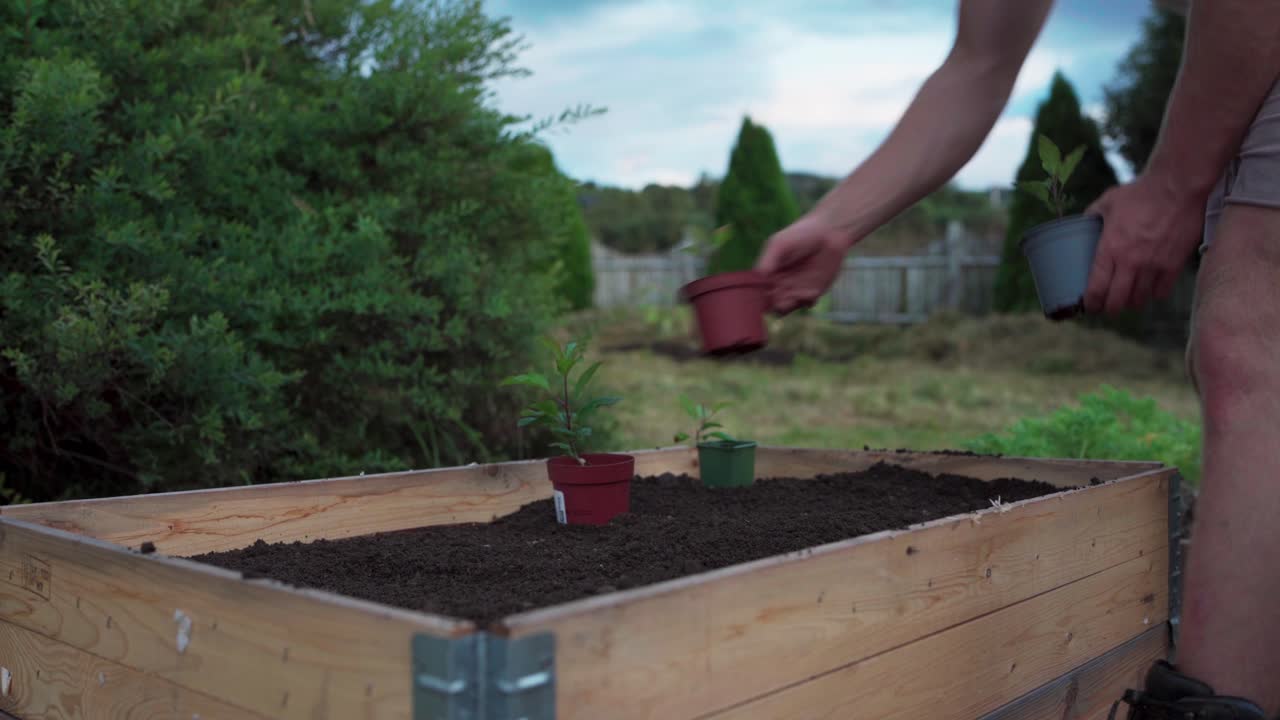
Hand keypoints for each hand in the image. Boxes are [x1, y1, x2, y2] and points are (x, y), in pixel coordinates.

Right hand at [754, 213, 853, 314]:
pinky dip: (806, 302)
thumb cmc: (800, 235)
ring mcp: (794, 289)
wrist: (829, 233)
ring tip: (800, 292)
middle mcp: (779, 284)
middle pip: (769, 304)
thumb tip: (758, 279)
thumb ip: (767, 261)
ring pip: (785, 308)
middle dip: (775, 302)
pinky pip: (804, 304)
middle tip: (786, 292)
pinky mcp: (811, 292)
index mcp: (767, 273)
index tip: (768, 291)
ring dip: (790, 304)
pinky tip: (812, 291)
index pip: (757, 291)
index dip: (759, 296)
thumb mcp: (778, 244)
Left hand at [1083, 174, 1204, 313]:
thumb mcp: (1108, 202)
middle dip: (1110, 307)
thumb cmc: (1140, 192)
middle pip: (1117, 300)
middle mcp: (1131, 263)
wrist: (1178, 187)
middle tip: (1107, 306)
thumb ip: (1093, 215)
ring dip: (1132, 302)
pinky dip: (1154, 295)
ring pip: (1140, 299)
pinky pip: (1162, 291)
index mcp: (1110, 249)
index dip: (1091, 302)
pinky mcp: (1174, 264)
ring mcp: (1154, 266)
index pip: (1097, 288)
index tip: (1089, 305)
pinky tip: (1150, 290)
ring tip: (1128, 299)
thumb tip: (1084, 221)